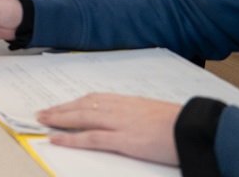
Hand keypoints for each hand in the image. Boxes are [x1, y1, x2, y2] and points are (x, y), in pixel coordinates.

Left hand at [37, 94, 180, 165]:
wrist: (196, 128)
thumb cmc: (181, 122)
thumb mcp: (154, 112)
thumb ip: (136, 113)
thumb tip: (127, 119)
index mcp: (128, 101)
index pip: (93, 98)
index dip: (74, 102)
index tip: (61, 105)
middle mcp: (120, 107)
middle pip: (82, 105)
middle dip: (60, 109)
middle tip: (42, 112)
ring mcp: (120, 122)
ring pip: (81, 118)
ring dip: (59, 119)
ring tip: (42, 121)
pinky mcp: (123, 139)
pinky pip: (91, 138)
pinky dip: (71, 137)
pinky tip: (56, 138)